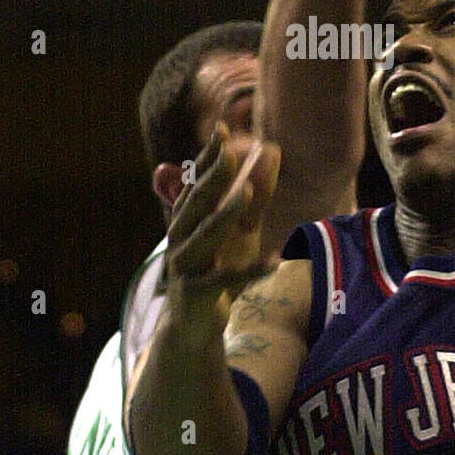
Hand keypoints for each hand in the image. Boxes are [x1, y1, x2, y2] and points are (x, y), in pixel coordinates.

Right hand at [165, 124, 280, 341]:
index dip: (207, 157)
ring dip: (226, 214)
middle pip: (197, 203)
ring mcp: (186, 265)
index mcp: (188, 218)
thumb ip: (257, 195)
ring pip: (205, 236)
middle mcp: (181, 237)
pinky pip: (225, 279)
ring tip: (248, 193)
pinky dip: (251, 269)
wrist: (193, 324)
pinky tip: (274, 259)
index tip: (221, 129)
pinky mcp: (197, 293)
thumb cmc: (217, 269)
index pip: (196, 182)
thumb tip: (272, 151)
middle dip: (214, 176)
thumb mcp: (241, 231)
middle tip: (230, 151)